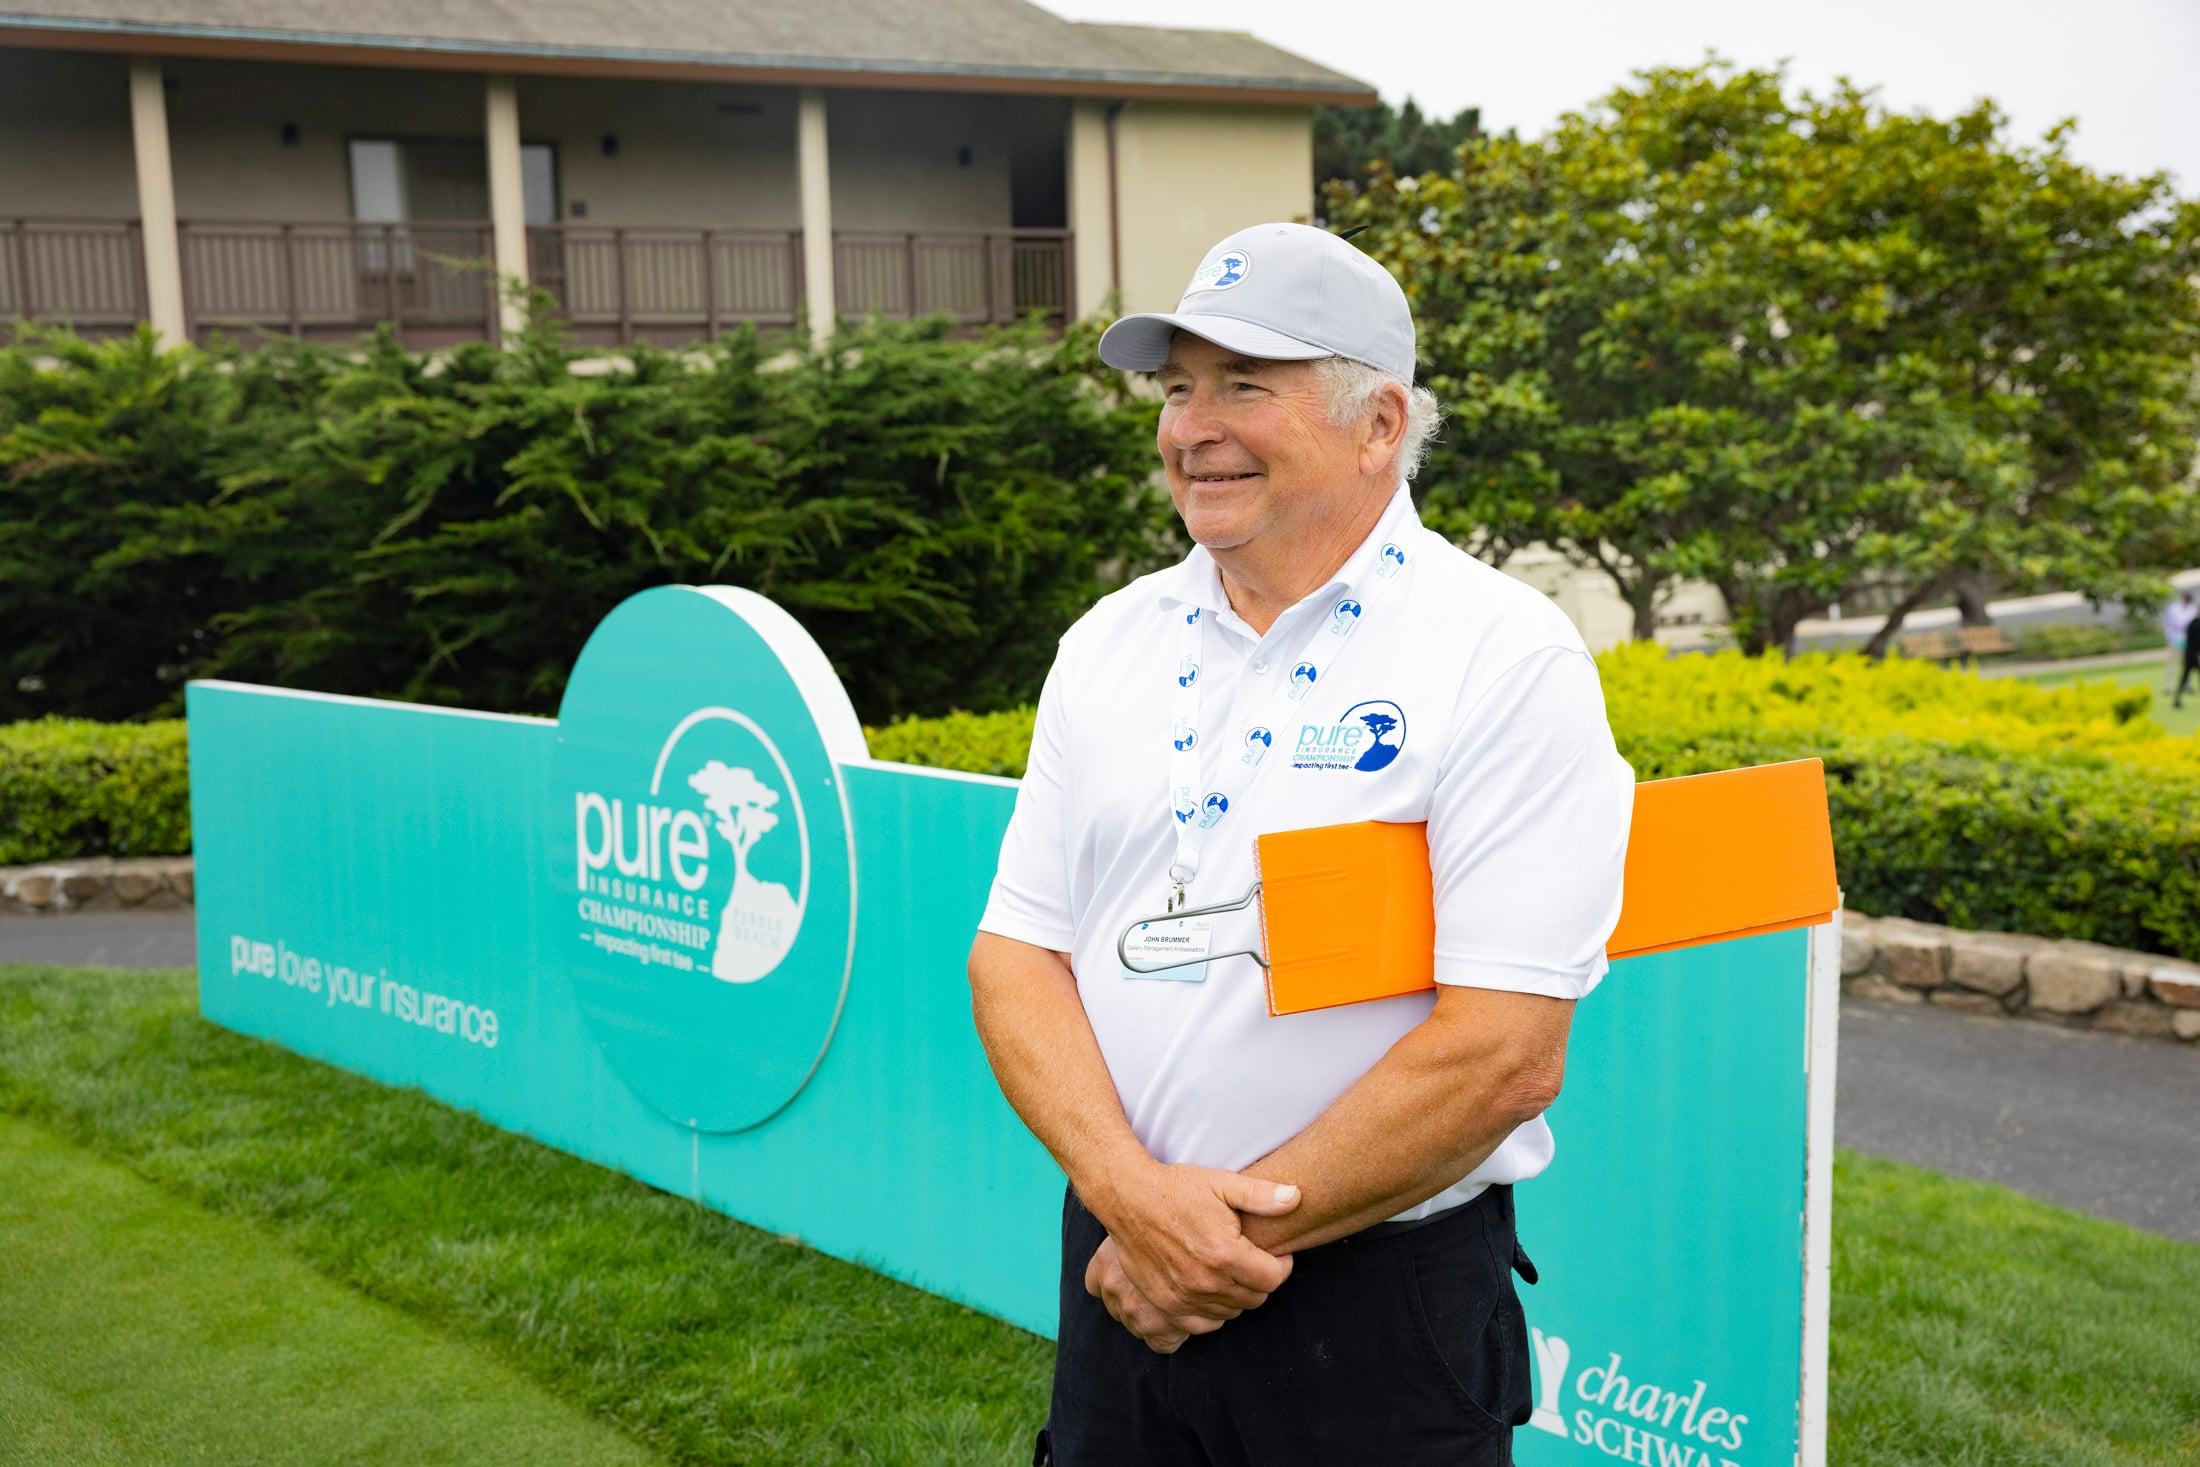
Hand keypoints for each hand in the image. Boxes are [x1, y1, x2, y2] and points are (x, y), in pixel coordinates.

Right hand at [1085, 1163, 1300, 1332]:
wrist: (1128, 1199)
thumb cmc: (1176, 1188)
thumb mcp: (1221, 1183)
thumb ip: (1261, 1195)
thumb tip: (1296, 1198)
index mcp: (1225, 1254)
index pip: (1273, 1278)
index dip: (1281, 1265)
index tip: (1275, 1253)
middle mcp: (1206, 1282)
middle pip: (1255, 1298)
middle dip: (1260, 1280)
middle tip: (1252, 1260)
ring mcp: (1184, 1297)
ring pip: (1232, 1312)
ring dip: (1238, 1296)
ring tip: (1230, 1270)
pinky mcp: (1167, 1305)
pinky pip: (1203, 1325)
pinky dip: (1212, 1312)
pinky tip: (1210, 1288)